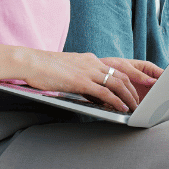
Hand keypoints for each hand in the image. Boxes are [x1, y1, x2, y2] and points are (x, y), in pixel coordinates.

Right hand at [20, 52, 156, 111]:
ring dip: (129, 97)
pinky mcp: (80, 81)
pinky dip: (116, 101)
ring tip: (134, 108)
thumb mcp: (68, 70)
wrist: (31, 62)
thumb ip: (82, 78)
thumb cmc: (44, 68)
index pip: (115, 70)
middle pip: (122, 76)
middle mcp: (92, 63)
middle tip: (138, 103)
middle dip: (133, 91)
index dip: (127, 82)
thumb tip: (90, 92)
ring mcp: (87, 71)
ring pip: (117, 84)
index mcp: (90, 59)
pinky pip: (104, 92)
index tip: (133, 92)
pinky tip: (122, 108)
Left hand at [100, 57, 162, 102]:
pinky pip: (141, 104)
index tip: (168, 87)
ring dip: (151, 102)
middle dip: (160, 94)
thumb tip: (154, 81)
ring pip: (150, 98)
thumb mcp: (124, 67)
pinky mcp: (134, 99)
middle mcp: (146, 80)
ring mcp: (141, 90)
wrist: (97, 75)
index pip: (162, 74)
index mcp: (148, 68)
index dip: (167, 81)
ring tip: (151, 106)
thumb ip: (139, 74)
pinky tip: (141, 109)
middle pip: (158, 88)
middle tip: (161, 99)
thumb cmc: (111, 65)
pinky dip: (141, 107)